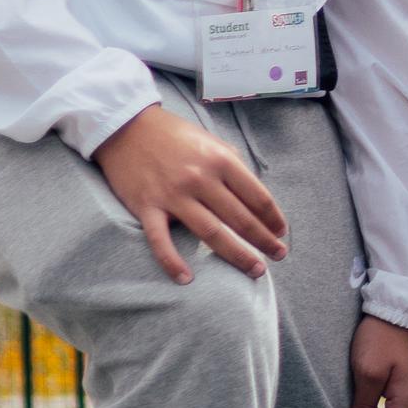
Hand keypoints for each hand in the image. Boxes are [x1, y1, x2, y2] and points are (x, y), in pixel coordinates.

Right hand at [91, 102, 285, 282]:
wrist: (126, 128)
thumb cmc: (175, 137)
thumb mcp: (212, 143)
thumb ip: (233, 167)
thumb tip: (254, 196)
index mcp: (222, 161)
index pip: (257, 196)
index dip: (273, 218)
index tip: (281, 233)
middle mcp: (201, 179)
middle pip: (240, 218)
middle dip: (264, 240)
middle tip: (279, 255)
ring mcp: (173, 195)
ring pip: (211, 233)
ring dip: (237, 255)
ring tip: (256, 270)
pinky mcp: (146, 207)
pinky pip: (161, 241)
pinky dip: (173, 262)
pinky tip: (187, 279)